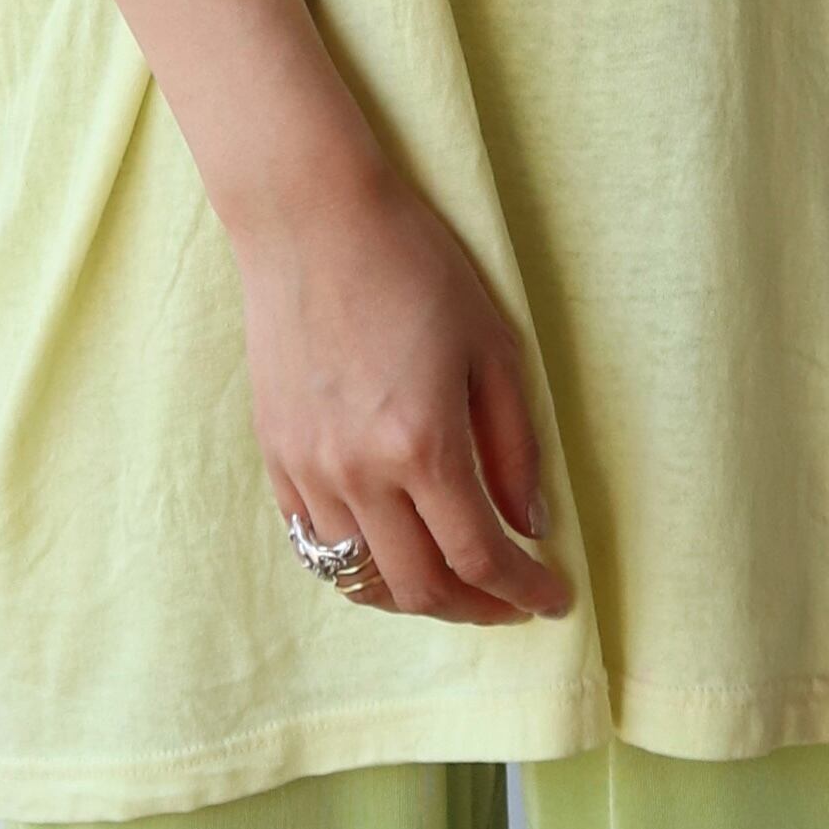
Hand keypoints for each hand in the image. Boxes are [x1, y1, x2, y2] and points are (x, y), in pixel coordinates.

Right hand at [234, 159, 571, 627]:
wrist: (311, 219)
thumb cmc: (414, 266)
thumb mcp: (494, 348)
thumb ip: (515, 446)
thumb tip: (529, 523)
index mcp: (423, 445)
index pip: (480, 557)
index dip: (524, 591)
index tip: (553, 598)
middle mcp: (359, 472)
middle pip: (422, 586)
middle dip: (477, 609)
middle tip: (511, 601)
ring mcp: (308, 469)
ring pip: (362, 578)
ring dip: (418, 595)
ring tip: (455, 581)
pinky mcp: (275, 455)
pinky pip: (315, 543)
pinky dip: (360, 565)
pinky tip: (393, 550)